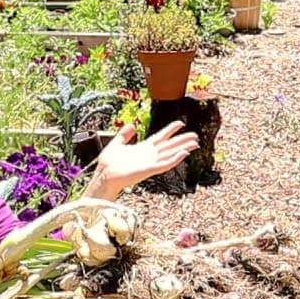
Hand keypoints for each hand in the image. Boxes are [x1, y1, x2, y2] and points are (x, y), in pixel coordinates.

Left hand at [85, 121, 199, 200]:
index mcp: (143, 148)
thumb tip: (131, 125)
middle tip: (195, 135)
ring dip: (183, 149)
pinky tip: (184, 153)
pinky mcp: (150, 170)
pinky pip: (165, 164)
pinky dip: (175, 159)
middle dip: (182, 140)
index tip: (180, 123)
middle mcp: (150, 155)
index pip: (160, 137)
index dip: (170, 130)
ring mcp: (151, 162)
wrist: (105, 175)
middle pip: (169, 146)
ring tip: (195, 144)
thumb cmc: (109, 164)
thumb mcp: (117, 143)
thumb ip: (124, 135)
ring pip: (171, 154)